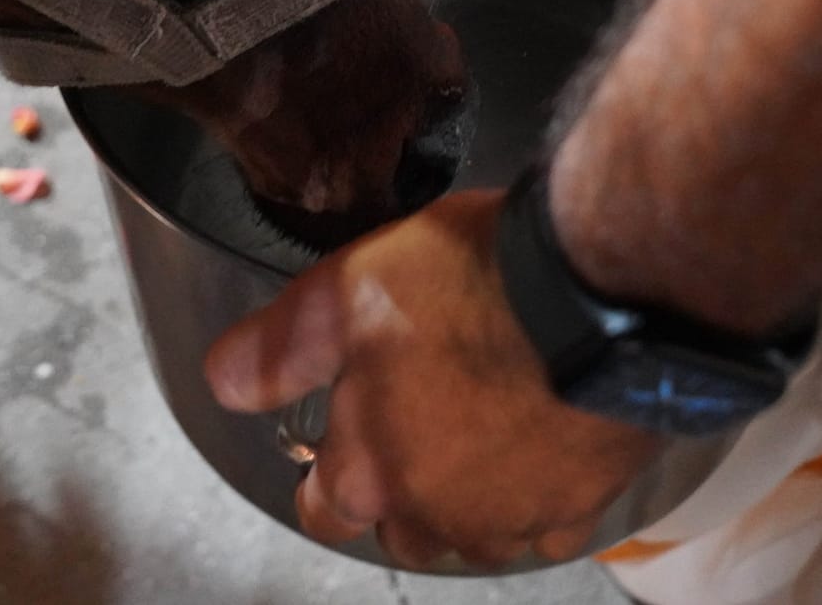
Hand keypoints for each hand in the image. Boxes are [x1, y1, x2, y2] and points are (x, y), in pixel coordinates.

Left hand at [205, 191, 662, 567]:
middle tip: (409, 434)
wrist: (597, 292)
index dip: (322, 481)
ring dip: (466, 503)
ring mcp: (516, 514)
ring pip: (475, 536)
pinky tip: (540, 449)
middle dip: (396, 497)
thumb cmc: (470, 285)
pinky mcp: (585, 498)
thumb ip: (279, 349)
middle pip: (403, 532)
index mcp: (371, 469)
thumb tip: (223, 384)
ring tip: (472, 443)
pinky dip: (539, 498)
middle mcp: (439, 512)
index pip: (324, 511)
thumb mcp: (345, 291)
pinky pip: (550, 524)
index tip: (332, 452)